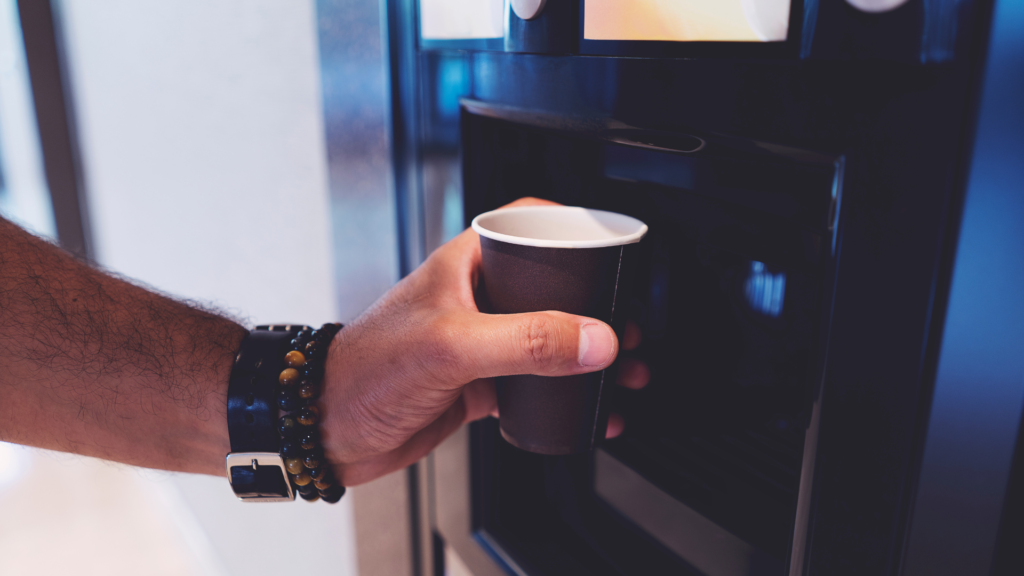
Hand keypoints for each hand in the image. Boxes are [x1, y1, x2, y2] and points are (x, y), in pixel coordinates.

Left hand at [320, 198, 649, 485]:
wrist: (325, 430)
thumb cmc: (364, 371)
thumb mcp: (452, 346)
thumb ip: (525, 341)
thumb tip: (594, 338)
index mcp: (466, 265)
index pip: (530, 224)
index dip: (576, 229)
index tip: (617, 248)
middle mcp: (475, 298)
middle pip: (552, 288)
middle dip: (598, 308)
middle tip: (631, 326)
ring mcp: (478, 343)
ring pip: (547, 340)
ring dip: (588, 356)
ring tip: (624, 373)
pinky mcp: (477, 384)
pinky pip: (534, 385)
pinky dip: (566, 397)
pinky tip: (588, 410)